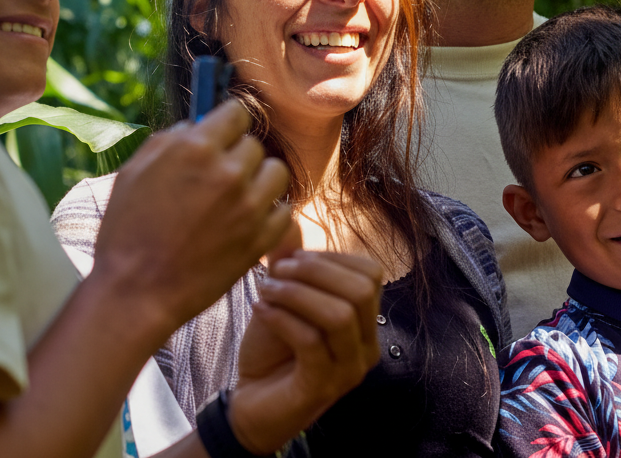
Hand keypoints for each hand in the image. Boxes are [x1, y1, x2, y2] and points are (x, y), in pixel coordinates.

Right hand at [91, 100, 290, 339]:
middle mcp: (227, 171)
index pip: (236, 113)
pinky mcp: (261, 239)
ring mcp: (249, 206)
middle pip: (254, 145)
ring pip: (277, 173)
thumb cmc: (126, 231)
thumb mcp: (134, 171)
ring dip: (260, 181)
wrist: (136, 292)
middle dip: (237, 157)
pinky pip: (285, 211)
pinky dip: (270, 214)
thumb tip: (196, 125)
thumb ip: (169, 140)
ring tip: (238, 199)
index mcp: (195, 148)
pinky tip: (248, 222)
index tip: (222, 139)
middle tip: (218, 180)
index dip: (228, 125)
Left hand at [227, 250, 383, 453]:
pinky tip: (259, 309)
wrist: (250, 400)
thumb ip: (290, 263)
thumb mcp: (282, 298)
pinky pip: (311, 342)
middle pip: (361, 289)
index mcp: (364, 321)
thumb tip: (288, 219)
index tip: (290, 257)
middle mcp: (366, 346)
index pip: (371, 272)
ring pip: (339, 314)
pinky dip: (281, 318)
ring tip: (264, 288)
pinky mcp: (321, 387)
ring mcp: (348, 370)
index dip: (330, 257)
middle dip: (314, 271)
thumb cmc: (271, 349)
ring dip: (296, 293)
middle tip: (276, 271)